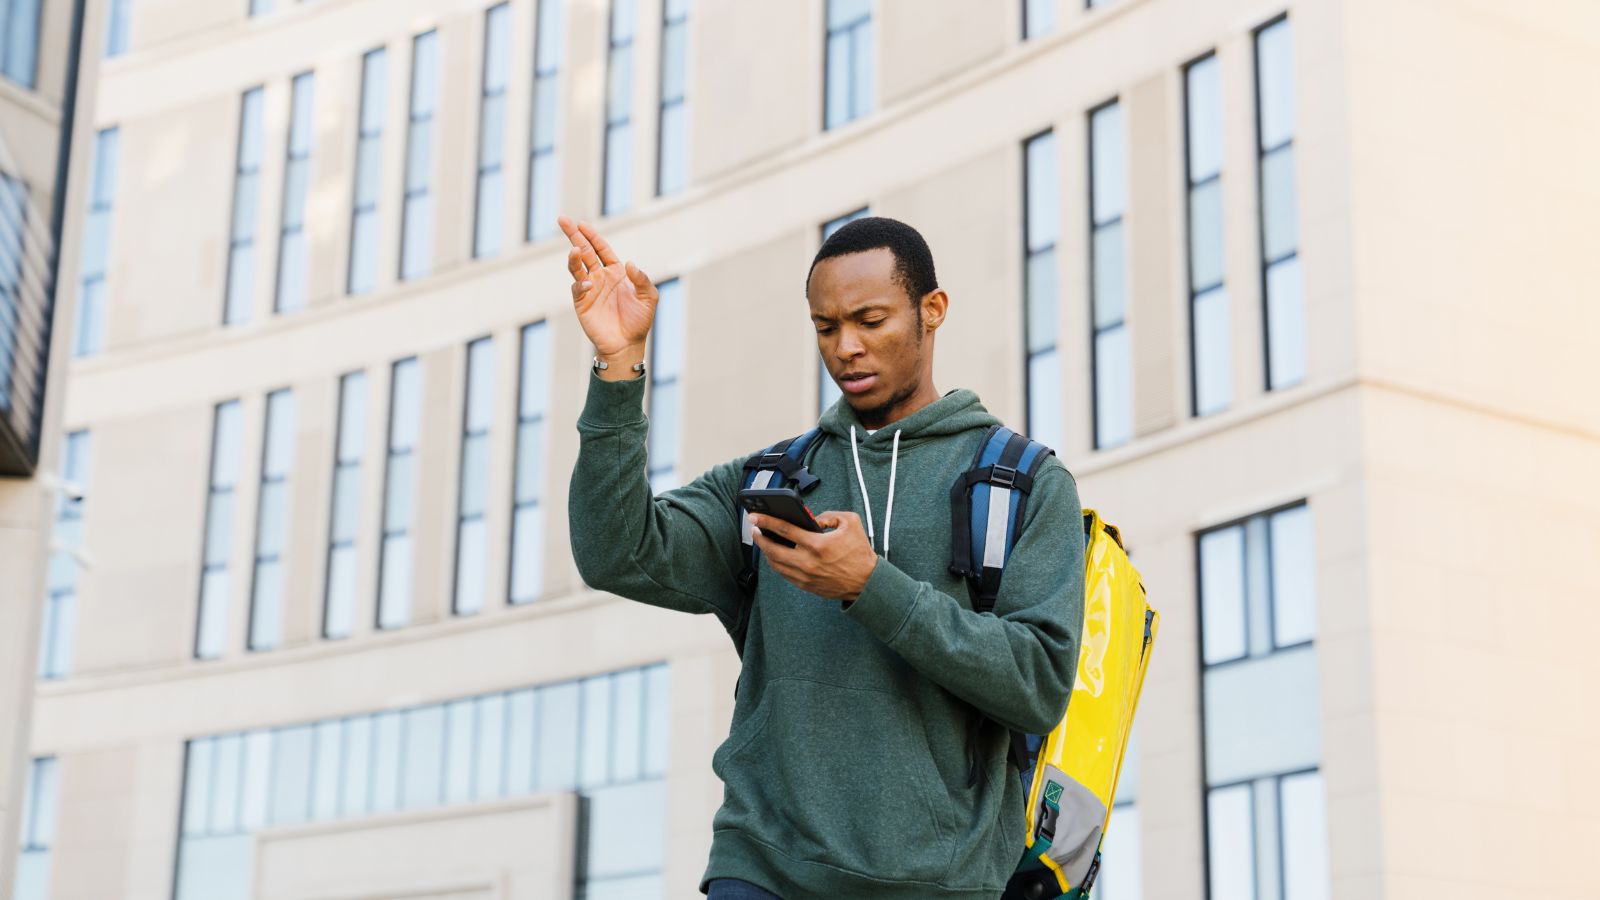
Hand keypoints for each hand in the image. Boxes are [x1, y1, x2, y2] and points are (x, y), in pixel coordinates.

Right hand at [558, 216, 656, 367]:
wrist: (627, 344)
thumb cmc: (639, 321)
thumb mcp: (649, 297)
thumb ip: (642, 279)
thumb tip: (629, 263)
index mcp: (615, 271)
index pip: (601, 249)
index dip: (592, 236)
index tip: (581, 223)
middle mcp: (600, 277)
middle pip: (584, 251)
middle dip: (574, 236)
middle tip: (562, 220)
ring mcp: (589, 289)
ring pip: (577, 267)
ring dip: (574, 257)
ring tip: (575, 250)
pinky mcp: (582, 303)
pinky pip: (578, 289)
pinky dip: (581, 284)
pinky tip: (588, 284)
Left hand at [748, 511, 878, 601]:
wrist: (867, 582)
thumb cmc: (860, 552)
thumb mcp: (851, 522)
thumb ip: (829, 515)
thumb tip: (812, 519)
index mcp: (817, 544)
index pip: (784, 530)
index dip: (767, 521)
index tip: (755, 516)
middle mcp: (808, 562)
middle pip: (773, 550)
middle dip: (760, 538)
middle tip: (754, 529)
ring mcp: (806, 576)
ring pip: (776, 564)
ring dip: (766, 552)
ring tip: (763, 541)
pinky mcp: (806, 586)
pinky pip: (785, 575)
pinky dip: (777, 564)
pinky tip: (775, 556)